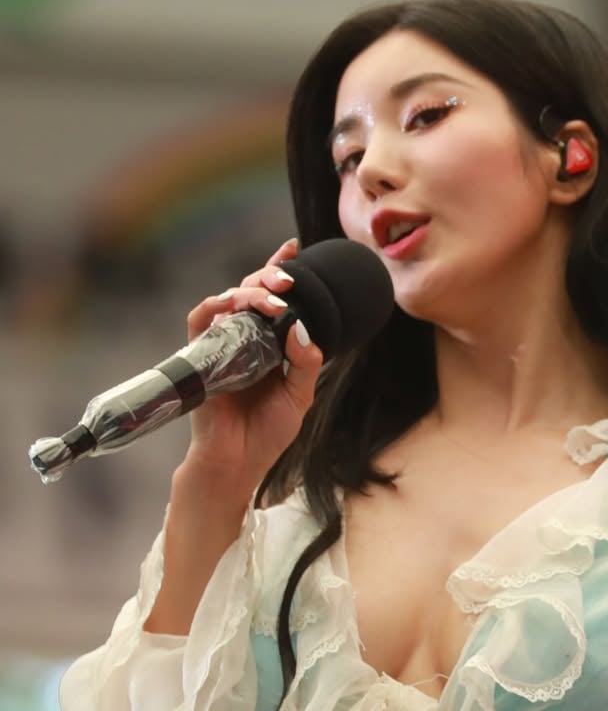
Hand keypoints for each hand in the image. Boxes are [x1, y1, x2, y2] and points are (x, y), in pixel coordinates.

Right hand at [180, 238, 322, 492]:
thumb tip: (301, 328)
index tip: (296, 247)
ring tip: (275, 298)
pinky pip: (200, 319)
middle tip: (289, 280)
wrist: (238, 462)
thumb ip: (305, 362)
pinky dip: (215, 305)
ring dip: (252, 292)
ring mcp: (222, 345)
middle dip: (271, 277)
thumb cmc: (266, 432)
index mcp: (269, 344)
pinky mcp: (201, 355)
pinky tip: (232, 302)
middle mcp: (245, 339)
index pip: (275, 300)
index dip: (281, 271)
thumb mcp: (299, 396)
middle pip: (253, 292)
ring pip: (230, 300)